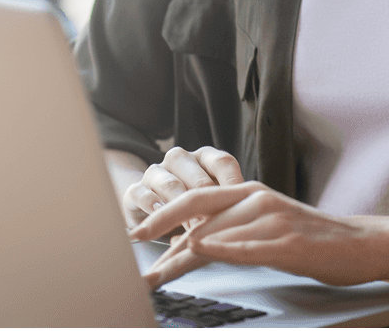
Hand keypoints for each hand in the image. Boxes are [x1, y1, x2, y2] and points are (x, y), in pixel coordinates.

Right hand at [120, 146, 244, 230]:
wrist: (152, 211)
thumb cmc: (194, 209)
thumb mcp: (215, 204)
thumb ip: (230, 205)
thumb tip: (253, 216)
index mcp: (204, 157)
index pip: (223, 163)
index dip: (233, 185)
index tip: (242, 207)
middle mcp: (180, 159)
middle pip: (197, 177)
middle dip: (208, 205)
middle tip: (217, 227)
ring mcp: (156, 172)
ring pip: (170, 185)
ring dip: (182, 210)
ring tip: (192, 230)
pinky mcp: (135, 190)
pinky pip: (143, 196)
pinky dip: (153, 209)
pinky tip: (162, 221)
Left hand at [128, 180, 388, 288]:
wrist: (362, 244)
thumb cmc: (312, 238)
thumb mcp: (267, 225)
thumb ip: (233, 228)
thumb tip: (192, 243)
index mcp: (249, 193)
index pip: (196, 199)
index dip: (163, 213)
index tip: (135, 231)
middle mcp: (257, 199)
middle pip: (197, 211)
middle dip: (159, 227)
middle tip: (130, 243)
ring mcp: (273, 219)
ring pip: (217, 233)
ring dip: (180, 255)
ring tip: (155, 274)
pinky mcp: (289, 243)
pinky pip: (248, 245)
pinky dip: (220, 248)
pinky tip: (198, 250)